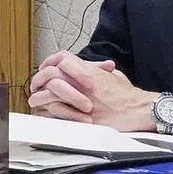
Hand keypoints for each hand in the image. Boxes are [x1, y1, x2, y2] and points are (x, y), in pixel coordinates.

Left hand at [29, 51, 156, 131]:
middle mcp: (81, 81)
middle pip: (51, 73)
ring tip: (34, 100)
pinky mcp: (81, 115)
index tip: (44, 69)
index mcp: (88, 70)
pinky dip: (47, 112)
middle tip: (35, 86)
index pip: (61, 58)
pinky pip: (57, 112)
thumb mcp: (113, 75)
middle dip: (39, 79)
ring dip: (39, 96)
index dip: (49, 62)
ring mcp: (80, 98)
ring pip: (50, 93)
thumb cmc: (128, 95)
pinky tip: (43, 113)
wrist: (138, 109)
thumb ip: (99, 70)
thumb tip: (94, 68)